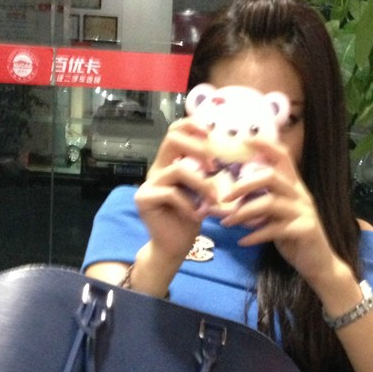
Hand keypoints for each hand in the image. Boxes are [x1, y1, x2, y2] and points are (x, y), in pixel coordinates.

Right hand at [135, 118, 217, 263]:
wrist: (174, 245)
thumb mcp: (203, 191)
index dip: (191, 125)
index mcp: (169, 162)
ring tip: (213, 200)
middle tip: (214, 166)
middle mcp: (157, 169)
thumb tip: (228, 154)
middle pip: (172, 139)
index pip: (175, 131)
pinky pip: (172, 193)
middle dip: (198, 149)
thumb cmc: (191, 217)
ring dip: (202, 184)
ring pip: (179, 169)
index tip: (211, 133)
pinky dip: (189, 205)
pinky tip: (197, 216)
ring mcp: (148, 183)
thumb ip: (207, 173)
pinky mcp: (144, 199)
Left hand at [219, 137, 339, 291]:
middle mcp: (300, 194)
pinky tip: (242, 241)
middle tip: (225, 197)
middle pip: (270, 177)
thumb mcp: (277, 216)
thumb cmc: (293, 237)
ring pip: (269, 203)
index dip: (265, 145)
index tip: (244, 138)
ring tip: (227, 223)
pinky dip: (255, 235)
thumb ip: (260, 203)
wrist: (319, 264)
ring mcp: (304, 212)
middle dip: (244, 184)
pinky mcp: (304, 230)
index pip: (282, 156)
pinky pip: (275, 229)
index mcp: (294, 187)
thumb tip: (230, 198)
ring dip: (243, 213)